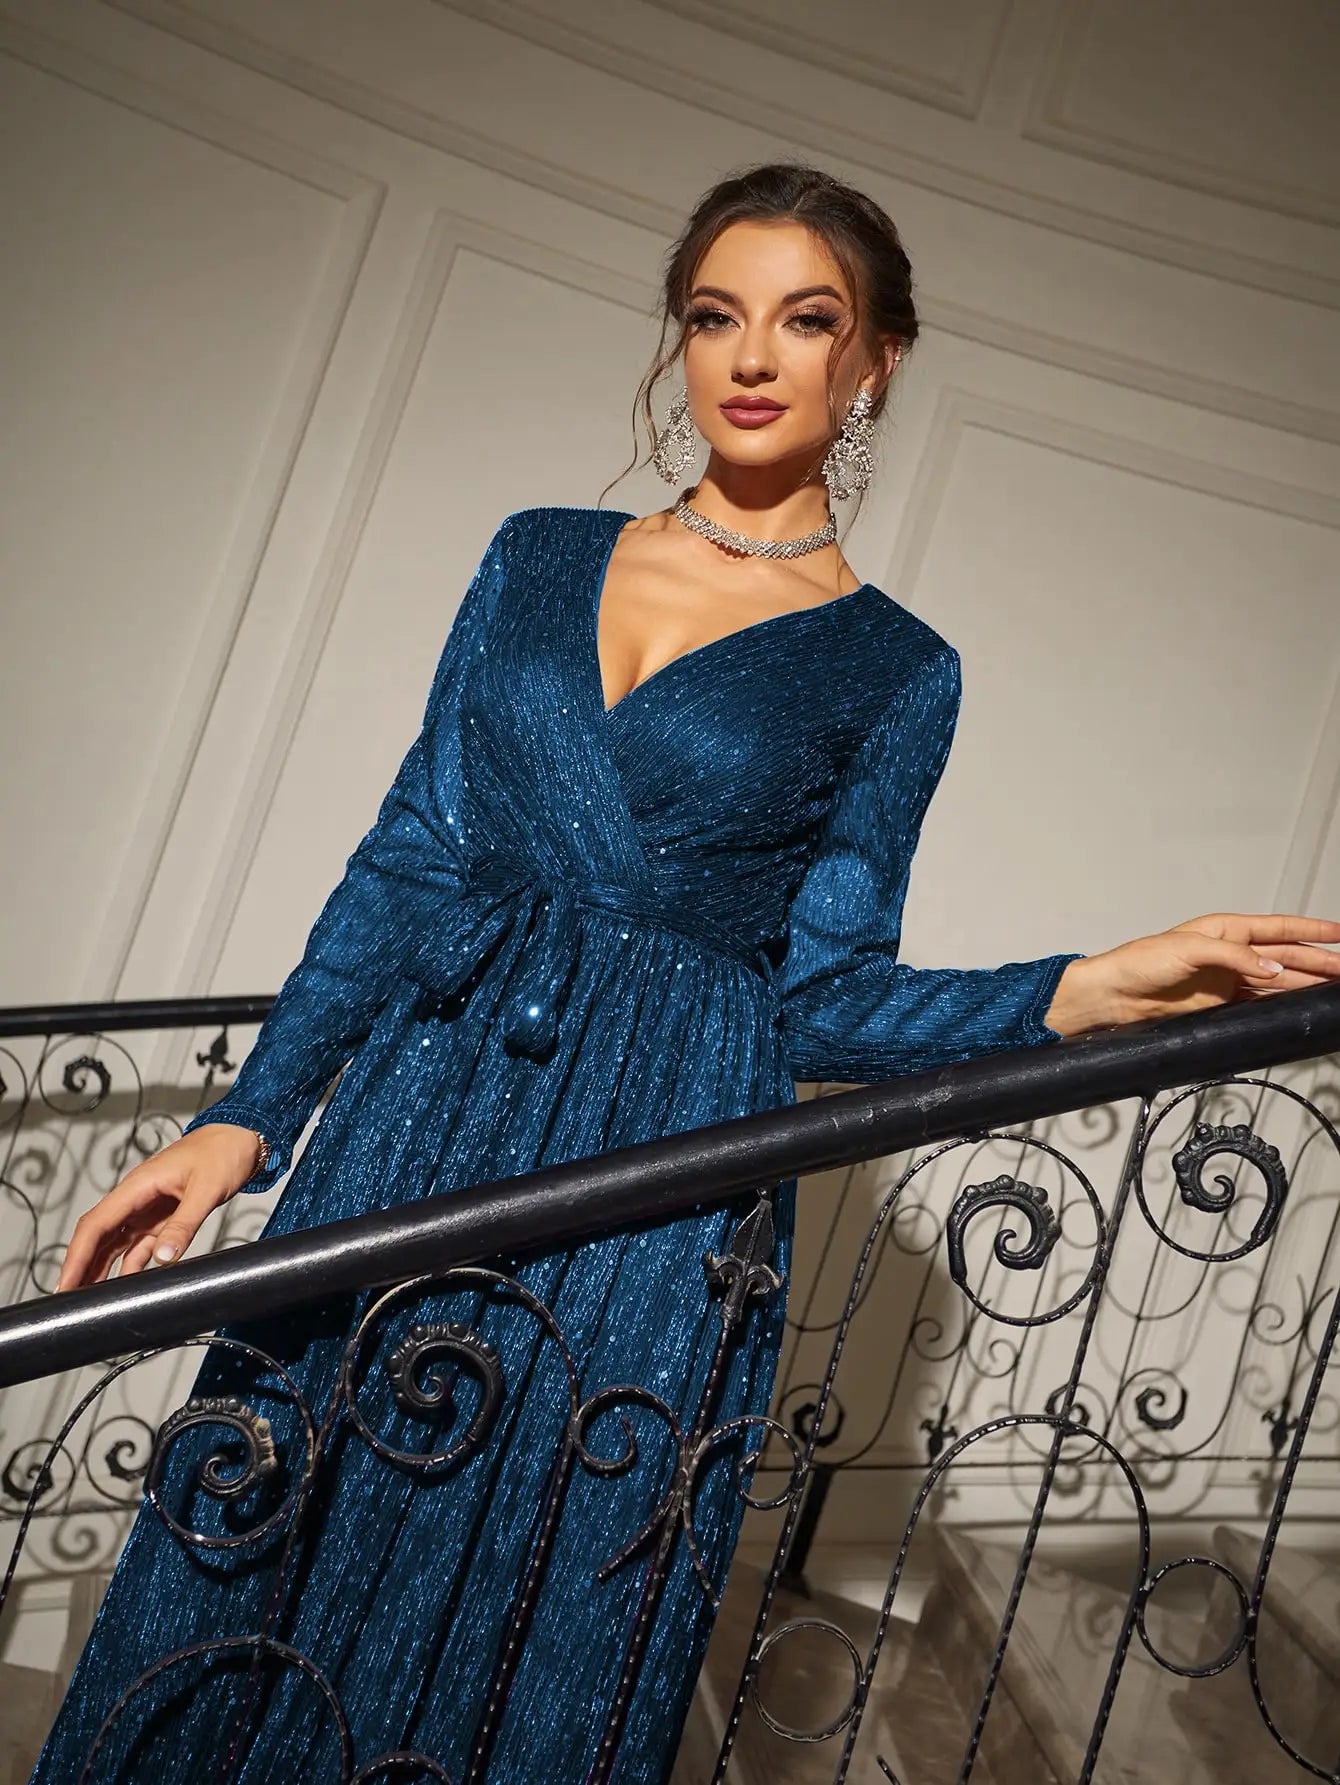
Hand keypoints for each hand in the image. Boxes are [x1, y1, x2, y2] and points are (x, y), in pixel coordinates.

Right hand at [54, 1123, 265, 1293]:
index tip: (66, 1281)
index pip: (96, 1223)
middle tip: (69, 1298)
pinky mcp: (163, 1218)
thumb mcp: (206, 1189)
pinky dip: (131, 1265)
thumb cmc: (223, 1153)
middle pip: (99, 1236)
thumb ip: (184, 1225)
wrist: (241, 1139)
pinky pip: (140, 1246)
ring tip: (90, 1299)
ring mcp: (148, 1210)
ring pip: (115, 1243)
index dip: (77, 1255)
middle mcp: (136, 1198)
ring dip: (101, 1269)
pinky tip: (126, 1285)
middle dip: (81, 1266)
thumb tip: (164, 1258)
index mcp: (139, 1185)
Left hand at [1044, 912, 1339, 1037]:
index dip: (1313, 931)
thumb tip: (1273, 970)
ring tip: (1336, 986)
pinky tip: (1303, 1002)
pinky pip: (1263, 1000)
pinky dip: (1285, 1001)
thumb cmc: (1140, 962)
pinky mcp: (1222, 1002)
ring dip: (1309, 982)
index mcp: (1226, 930)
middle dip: (1321, 961)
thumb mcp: (1188, 951)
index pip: (1279, 928)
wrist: (1116, 994)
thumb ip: (1234, 958)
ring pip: (1280, 979)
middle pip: (1287, 956)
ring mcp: (1229, 978)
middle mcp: (1232, 952)